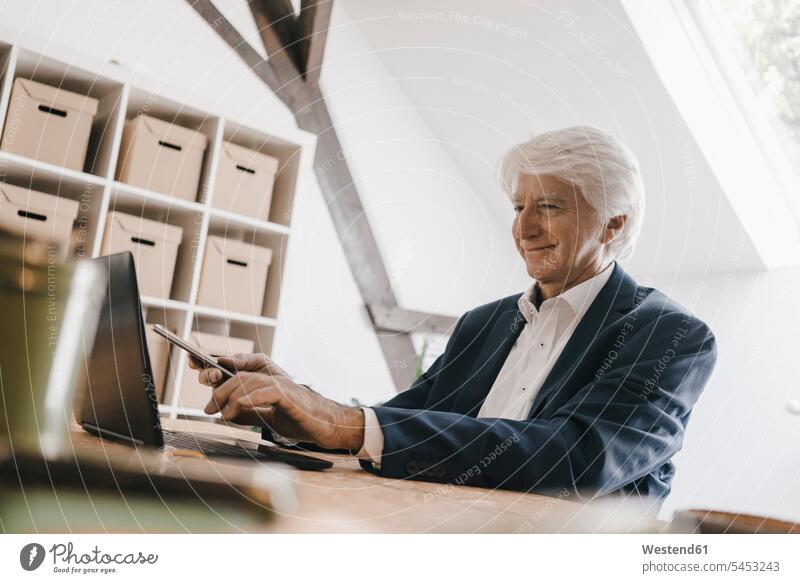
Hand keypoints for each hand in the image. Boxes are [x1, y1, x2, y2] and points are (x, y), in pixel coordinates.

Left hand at [188, 352, 364, 450]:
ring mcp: (279, 381)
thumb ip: (241, 409)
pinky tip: (237, 407)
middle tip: (207, 408)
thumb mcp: (262, 414)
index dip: (211, 359)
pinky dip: (249, 398)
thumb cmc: (294, 417)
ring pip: (248, 381)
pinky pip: (265, 390)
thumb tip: (218, 409)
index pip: (232, 363)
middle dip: (217, 386)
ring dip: (230, 397)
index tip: (193, 360)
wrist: (323, 425)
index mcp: (261, 373)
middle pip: (236, 372)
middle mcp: (269, 372)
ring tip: (222, 414)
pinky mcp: (288, 394)